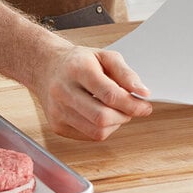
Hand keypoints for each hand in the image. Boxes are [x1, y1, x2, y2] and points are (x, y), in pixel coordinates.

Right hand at [33, 45, 151, 140]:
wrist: (47, 67)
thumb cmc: (79, 61)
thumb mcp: (105, 56)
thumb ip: (126, 73)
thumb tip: (142, 92)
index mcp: (78, 69)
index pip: (109, 94)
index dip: (132, 104)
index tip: (145, 105)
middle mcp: (64, 91)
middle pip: (102, 117)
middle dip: (125, 115)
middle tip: (133, 108)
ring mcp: (58, 111)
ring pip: (96, 131)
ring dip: (116, 124)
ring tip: (119, 111)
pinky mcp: (56, 125)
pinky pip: (88, 136)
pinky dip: (103, 129)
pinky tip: (103, 114)